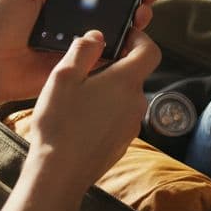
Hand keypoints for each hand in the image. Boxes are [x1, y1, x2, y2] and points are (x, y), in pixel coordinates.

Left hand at [0, 0, 163, 107]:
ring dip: (135, 21)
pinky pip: (106, 58)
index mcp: (61, 2)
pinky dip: (123, 49)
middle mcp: (75, 23)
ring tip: (142, 11)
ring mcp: (79, 46)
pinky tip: (133, 37)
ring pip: (116, 32)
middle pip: (114, 9)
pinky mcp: (80, 67)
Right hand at [28, 29, 162, 192]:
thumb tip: (97, 36)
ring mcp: (132, 125)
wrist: (60, 174)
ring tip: (77, 96)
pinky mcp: (122, 143)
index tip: (120, 37)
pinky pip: (118, 118)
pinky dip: (105, 112)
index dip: (139, 39)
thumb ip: (83, 50)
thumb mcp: (63, 77)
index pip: (151, 51)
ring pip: (124, 97)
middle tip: (85, 68)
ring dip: (107, 91)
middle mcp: (137, 103)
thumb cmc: (60, 124)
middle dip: (114, 66)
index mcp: (127, 82)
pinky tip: (79, 120)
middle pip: (134, 74)